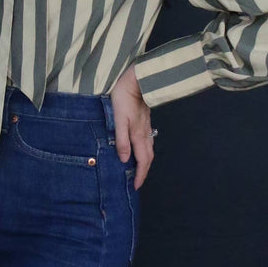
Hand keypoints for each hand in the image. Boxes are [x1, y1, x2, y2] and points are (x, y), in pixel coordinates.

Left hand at [110, 65, 154, 188]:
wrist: (136, 80)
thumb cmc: (124, 98)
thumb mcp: (118, 120)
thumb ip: (121, 140)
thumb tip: (124, 159)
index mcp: (138, 135)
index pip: (142, 161)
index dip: (140, 175)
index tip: (136, 186)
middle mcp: (145, 133)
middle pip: (148, 157)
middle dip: (144, 171)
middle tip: (137, 181)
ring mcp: (147, 126)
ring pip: (149, 149)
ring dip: (145, 161)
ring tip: (138, 168)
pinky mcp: (145, 120)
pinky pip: (147, 140)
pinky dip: (144, 150)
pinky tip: (138, 148)